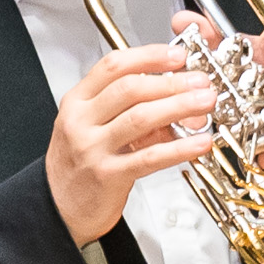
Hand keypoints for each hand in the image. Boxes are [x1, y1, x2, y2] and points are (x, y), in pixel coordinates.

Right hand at [48, 40, 225, 243]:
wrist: (58, 208)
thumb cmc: (79, 166)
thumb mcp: (95, 128)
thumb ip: (130, 111)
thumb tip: (178, 99)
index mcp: (77, 102)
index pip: (112, 66)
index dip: (148, 56)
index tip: (177, 55)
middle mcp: (81, 121)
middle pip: (129, 89)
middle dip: (170, 81)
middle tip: (199, 80)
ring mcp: (92, 148)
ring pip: (140, 118)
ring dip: (179, 106)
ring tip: (205, 102)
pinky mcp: (108, 175)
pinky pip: (149, 157)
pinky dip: (179, 148)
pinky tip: (199, 143)